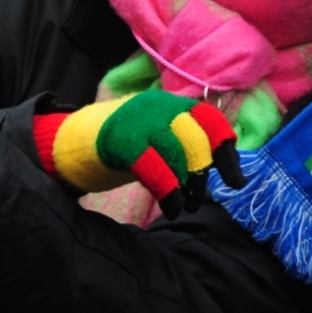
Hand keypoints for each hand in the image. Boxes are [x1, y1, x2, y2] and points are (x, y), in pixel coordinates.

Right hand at [66, 90, 244, 219]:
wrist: (76, 141)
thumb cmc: (129, 144)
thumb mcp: (163, 138)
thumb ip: (192, 147)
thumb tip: (229, 171)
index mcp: (175, 105)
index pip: (211, 121)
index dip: (226, 151)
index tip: (236, 181)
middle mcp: (161, 108)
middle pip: (197, 140)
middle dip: (202, 175)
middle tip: (197, 199)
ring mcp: (141, 122)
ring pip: (178, 154)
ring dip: (186, 186)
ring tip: (184, 205)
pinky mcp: (123, 142)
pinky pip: (155, 168)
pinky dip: (168, 191)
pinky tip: (172, 207)